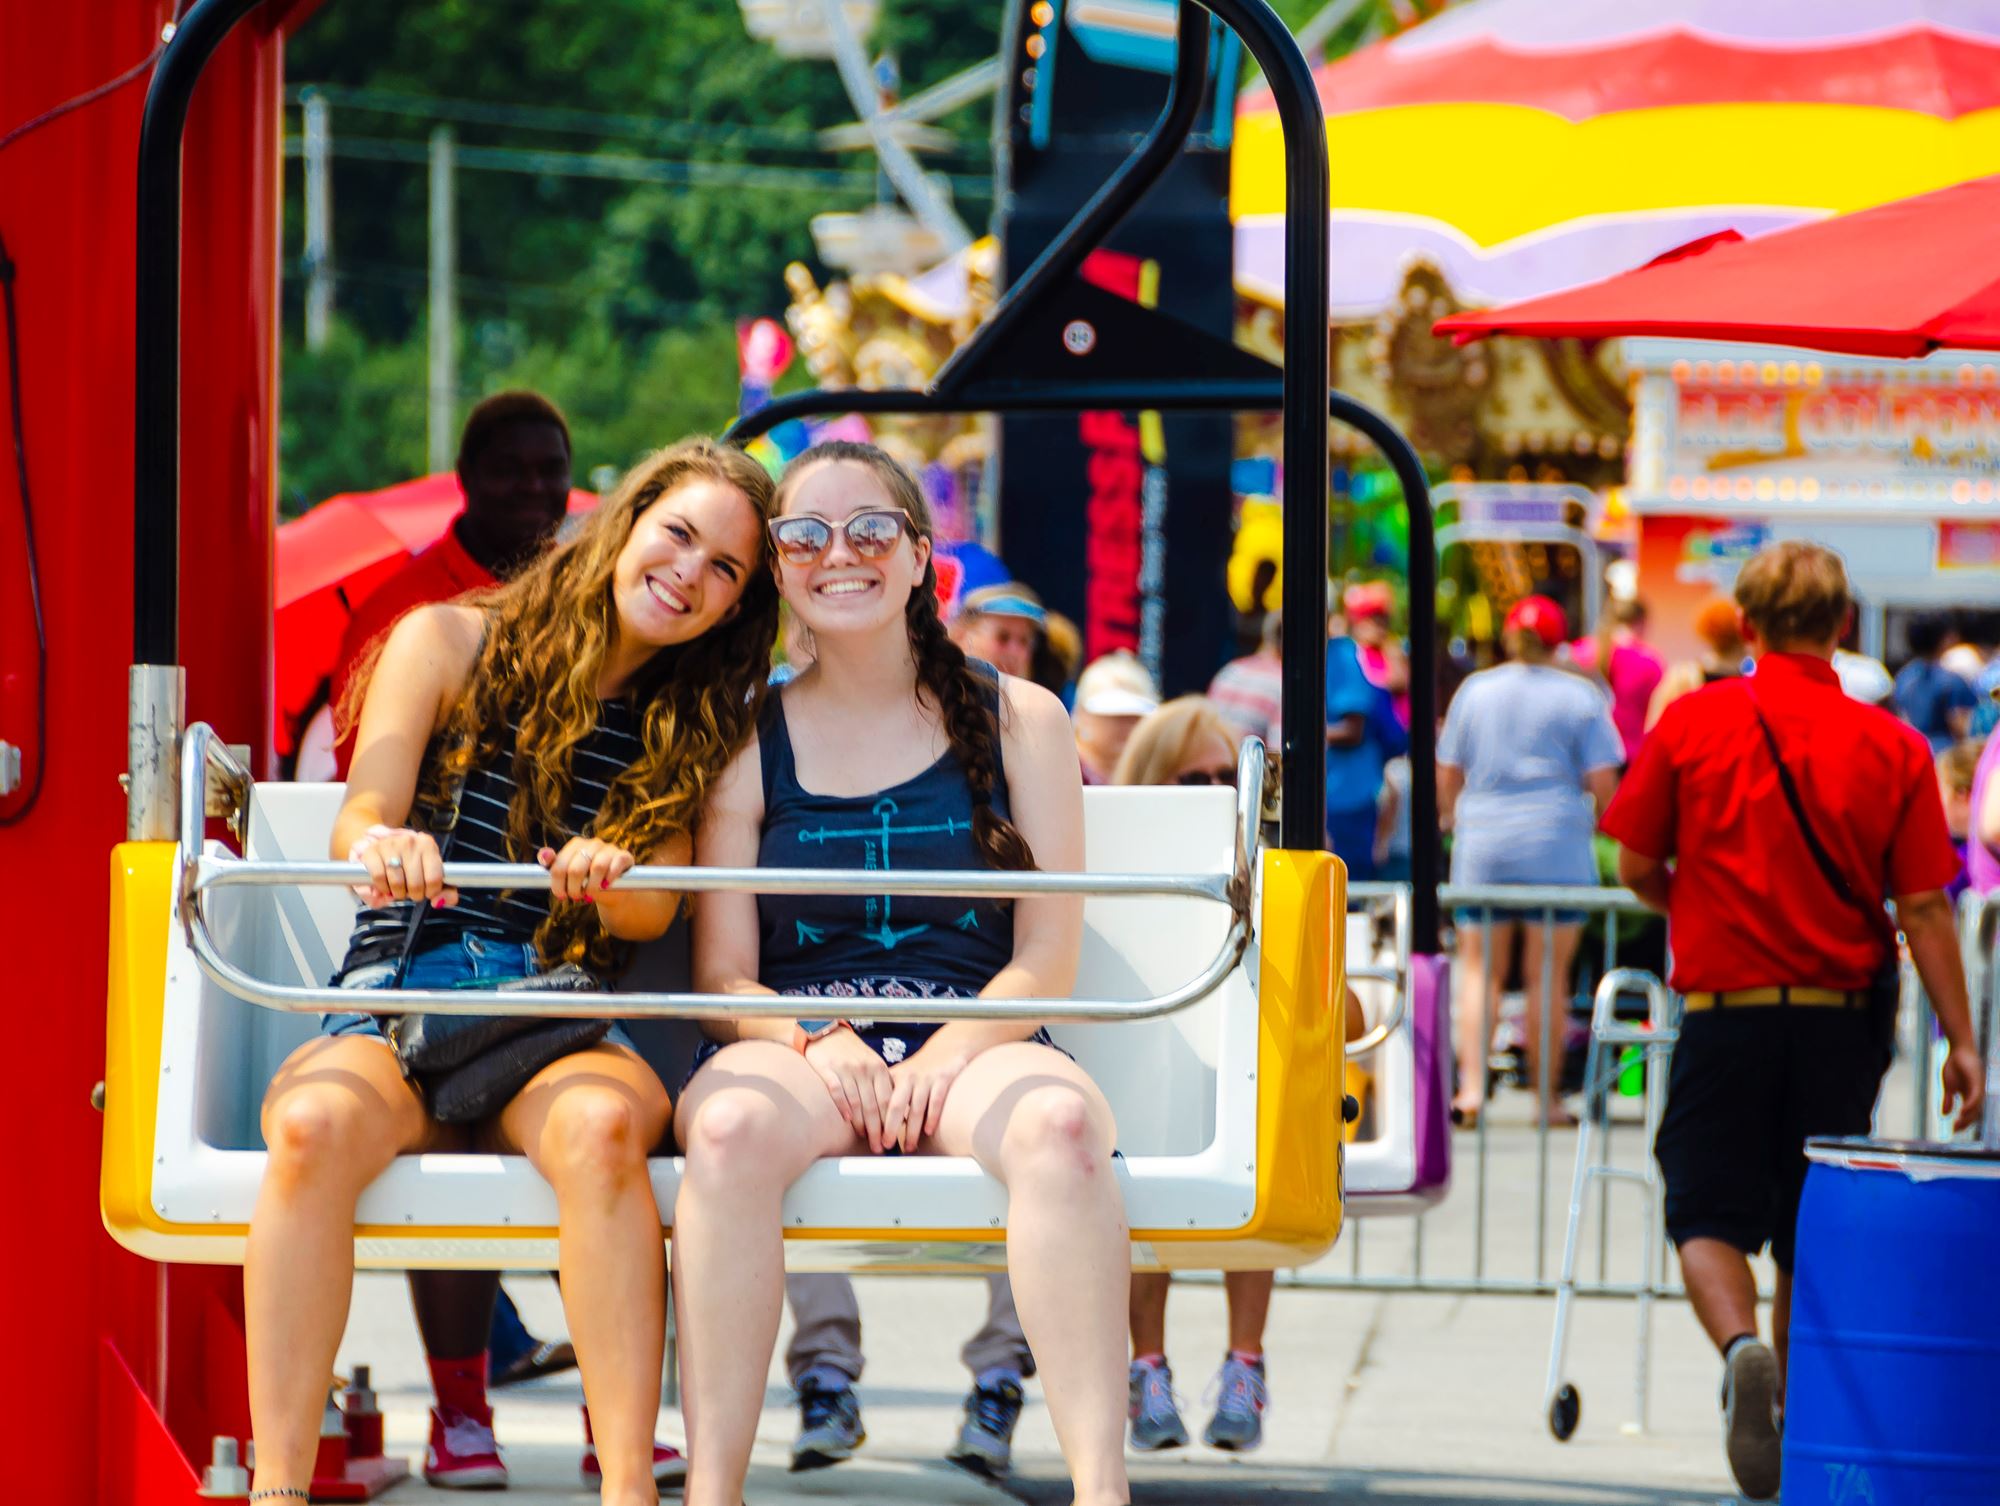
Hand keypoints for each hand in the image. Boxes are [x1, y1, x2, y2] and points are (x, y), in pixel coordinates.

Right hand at [348, 825, 452, 908]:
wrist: (377, 842)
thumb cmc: (407, 863)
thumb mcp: (429, 874)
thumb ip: (445, 892)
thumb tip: (439, 902)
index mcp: (428, 845)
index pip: (434, 878)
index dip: (430, 892)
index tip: (426, 891)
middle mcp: (410, 842)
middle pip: (416, 884)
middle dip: (413, 894)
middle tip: (409, 891)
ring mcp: (390, 845)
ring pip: (397, 882)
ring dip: (397, 893)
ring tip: (397, 888)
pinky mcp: (371, 851)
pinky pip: (379, 878)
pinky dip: (382, 888)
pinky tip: (385, 885)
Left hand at [539, 837, 637, 905]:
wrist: (613, 888)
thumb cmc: (586, 880)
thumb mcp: (567, 874)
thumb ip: (552, 865)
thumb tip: (544, 855)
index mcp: (575, 845)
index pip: (560, 866)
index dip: (558, 885)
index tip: (561, 896)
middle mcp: (592, 843)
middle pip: (576, 869)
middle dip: (574, 888)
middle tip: (575, 897)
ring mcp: (609, 849)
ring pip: (597, 868)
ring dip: (592, 887)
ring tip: (590, 895)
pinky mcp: (624, 856)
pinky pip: (616, 865)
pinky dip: (609, 879)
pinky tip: (606, 886)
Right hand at [803, 1028, 893, 1152]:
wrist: (825, 1032)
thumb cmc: (852, 1053)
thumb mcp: (872, 1063)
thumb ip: (882, 1084)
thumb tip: (897, 1111)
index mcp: (879, 1068)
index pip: (888, 1100)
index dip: (891, 1122)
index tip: (892, 1139)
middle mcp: (865, 1069)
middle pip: (874, 1105)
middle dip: (878, 1129)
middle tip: (880, 1147)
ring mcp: (847, 1069)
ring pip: (857, 1102)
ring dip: (861, 1124)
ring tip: (865, 1139)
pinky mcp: (829, 1070)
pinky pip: (837, 1091)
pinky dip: (843, 1106)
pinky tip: (847, 1120)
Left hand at [883, 1042, 973, 1153]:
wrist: (947, 1048)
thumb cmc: (920, 1072)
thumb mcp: (901, 1078)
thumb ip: (889, 1096)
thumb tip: (874, 1126)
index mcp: (894, 1078)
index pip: (881, 1103)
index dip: (876, 1122)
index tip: (873, 1140)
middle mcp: (908, 1077)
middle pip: (896, 1106)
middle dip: (890, 1128)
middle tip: (886, 1146)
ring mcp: (926, 1078)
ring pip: (917, 1108)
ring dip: (912, 1130)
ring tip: (909, 1147)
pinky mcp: (943, 1079)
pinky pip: (936, 1100)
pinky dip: (932, 1117)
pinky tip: (929, 1131)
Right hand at [1941, 1041, 1985, 1132]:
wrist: (1959, 1049)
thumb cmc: (1954, 1065)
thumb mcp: (1948, 1086)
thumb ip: (1948, 1100)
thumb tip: (1944, 1114)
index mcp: (1969, 1095)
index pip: (1969, 1113)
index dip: (1962, 1122)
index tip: (1953, 1130)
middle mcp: (1976, 1094)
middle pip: (1974, 1113)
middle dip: (1964, 1123)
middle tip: (1954, 1130)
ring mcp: (1977, 1088)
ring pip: (1976, 1108)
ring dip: (1967, 1117)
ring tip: (1957, 1124)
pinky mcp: (1977, 1082)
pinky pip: (1975, 1098)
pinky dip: (1970, 1106)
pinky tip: (1962, 1112)